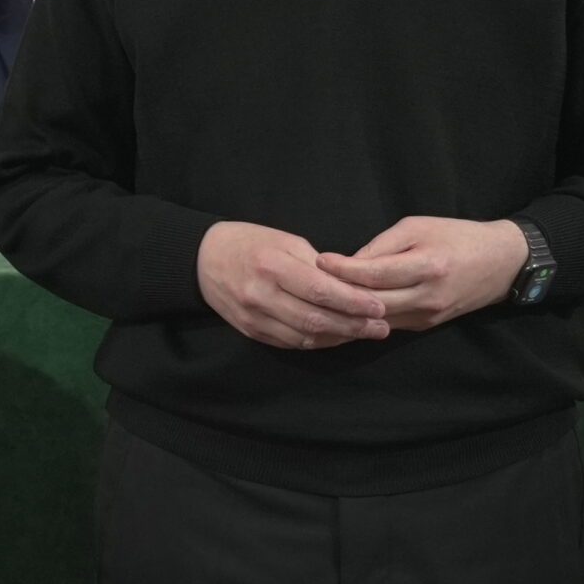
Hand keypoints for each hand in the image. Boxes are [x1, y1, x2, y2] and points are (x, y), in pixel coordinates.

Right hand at [196, 221, 390, 350]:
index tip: (379, 307)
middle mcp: (260, 295)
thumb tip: (352, 288)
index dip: (353, 303)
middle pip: (315, 319)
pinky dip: (318, 341)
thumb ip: (316, 265)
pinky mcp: (251, 331)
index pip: (320, 291)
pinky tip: (336, 336)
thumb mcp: (284, 241)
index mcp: (271, 266)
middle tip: (381, 327)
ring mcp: (254, 317)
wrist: (203, 260)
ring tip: (364, 333)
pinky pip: (291, 342)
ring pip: (305, 336)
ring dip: (339, 337)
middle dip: (353, 326)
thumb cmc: (250, 243)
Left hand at [315, 217, 526, 330]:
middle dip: (338, 294)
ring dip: (348, 310)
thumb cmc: (457, 236)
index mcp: (427, 267)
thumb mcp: (418, 227)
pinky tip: (344, 308)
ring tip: (321, 296)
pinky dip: (364, 317)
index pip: (374, 274)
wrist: (501, 263)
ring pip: (376, 320)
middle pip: (370, 303)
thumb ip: (382, 246)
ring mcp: (427, 317)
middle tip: (311, 282)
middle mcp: (427, 297)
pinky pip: (387, 324)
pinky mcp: (425, 326)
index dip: (343, 269)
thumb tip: (348, 264)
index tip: (320, 260)